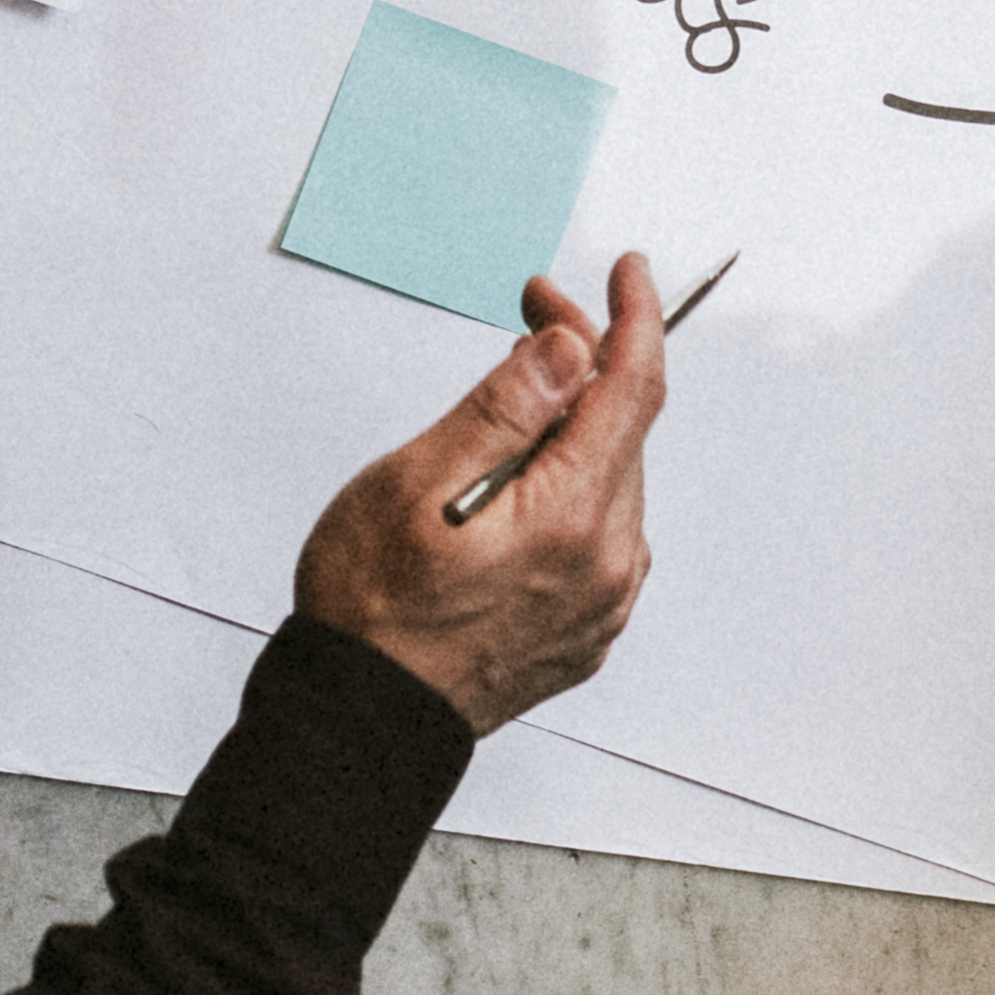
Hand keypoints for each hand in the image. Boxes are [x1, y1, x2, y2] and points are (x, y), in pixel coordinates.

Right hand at [291, 254, 670, 730]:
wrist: (360, 722)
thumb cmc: (371, 609)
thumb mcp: (416, 480)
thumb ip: (505, 409)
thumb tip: (569, 351)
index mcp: (572, 519)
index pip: (632, 388)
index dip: (634, 317)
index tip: (627, 272)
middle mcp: (606, 565)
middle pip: (624, 429)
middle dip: (588, 361)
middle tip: (533, 317)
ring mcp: (601, 603)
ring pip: (614, 479)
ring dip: (579, 425)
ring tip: (515, 400)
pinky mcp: (586, 630)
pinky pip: (601, 533)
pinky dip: (575, 487)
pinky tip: (525, 477)